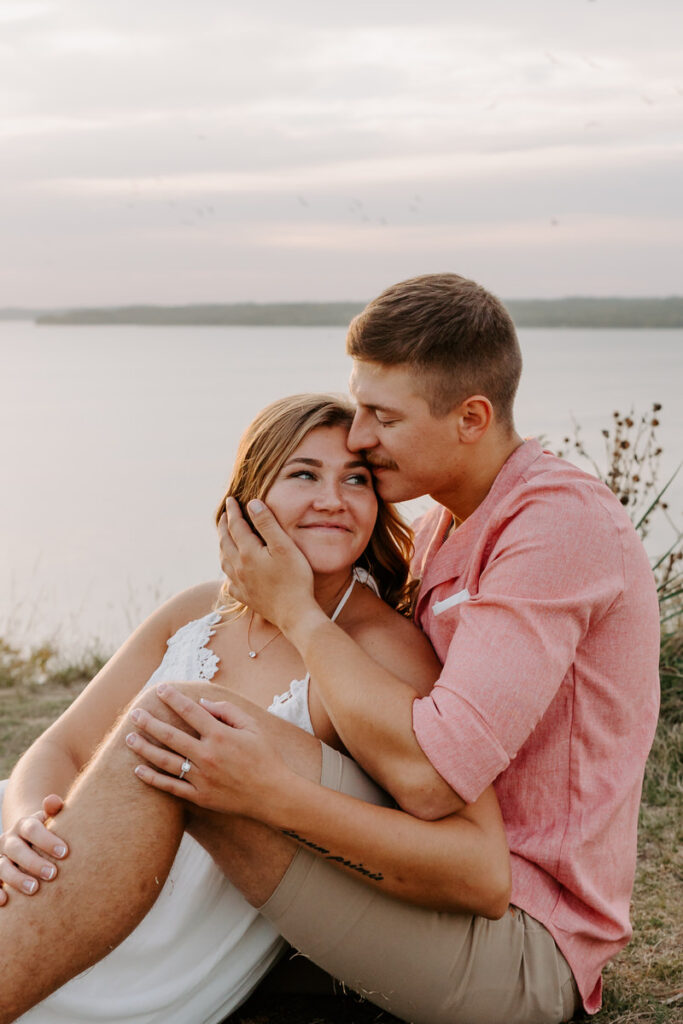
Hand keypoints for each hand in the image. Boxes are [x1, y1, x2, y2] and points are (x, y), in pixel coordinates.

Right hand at [0, 795, 67, 904]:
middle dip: (34, 862)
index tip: (64, 853)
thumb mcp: (50, 822)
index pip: (32, 829)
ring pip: (2, 867)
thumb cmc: (47, 835)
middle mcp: (8, 840)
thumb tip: (52, 801)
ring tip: (34, 889)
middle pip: (16, 849)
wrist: (28, 843)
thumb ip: (54, 811)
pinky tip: (5, 900)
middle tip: (53, 874)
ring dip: (16, 878)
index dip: (47, 840)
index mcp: (24, 825)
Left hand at [126, 684, 289, 820]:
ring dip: (144, 748)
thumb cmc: (265, 756)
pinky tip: (138, 769)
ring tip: (128, 738)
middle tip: (134, 713)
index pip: (190, 712)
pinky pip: (171, 786)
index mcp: (221, 735)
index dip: (173, 698)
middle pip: (170, 736)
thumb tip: (202, 702)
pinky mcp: (200, 796)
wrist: (273, 794)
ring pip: (165, 761)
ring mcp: (202, 778)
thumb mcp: (253, 727)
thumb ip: (227, 711)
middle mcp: (207, 755)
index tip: (160, 689)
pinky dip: (153, 779)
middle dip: (149, 723)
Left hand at [218, 497, 314, 633]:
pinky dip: (227, 571)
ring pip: (224, 560)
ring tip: (224, 538)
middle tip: (223, 515)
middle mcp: (238, 567)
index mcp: (248, 552)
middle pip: (225, 542)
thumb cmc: (294, 578)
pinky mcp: (245, 597)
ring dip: (222, 546)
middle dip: (223, 526)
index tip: (230, 500)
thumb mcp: (284, 546)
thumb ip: (267, 524)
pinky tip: (231, 572)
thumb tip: (252, 504)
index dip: (232, 511)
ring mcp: (240, 584)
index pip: (235, 525)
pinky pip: (229, 581)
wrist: (295, 613)